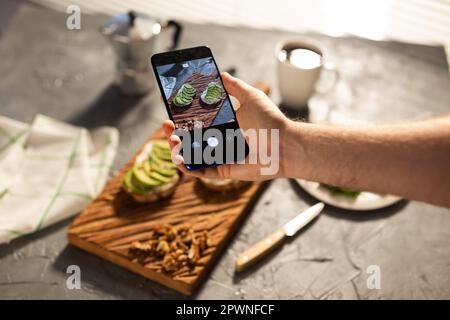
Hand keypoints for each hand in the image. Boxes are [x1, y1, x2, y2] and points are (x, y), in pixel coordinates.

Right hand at [162, 72, 287, 180]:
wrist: (284, 145)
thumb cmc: (270, 122)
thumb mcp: (251, 97)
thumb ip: (235, 86)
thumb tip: (221, 73)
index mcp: (225, 123)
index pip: (198, 118)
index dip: (183, 114)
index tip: (169, 105)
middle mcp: (220, 140)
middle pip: (191, 137)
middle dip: (174, 131)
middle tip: (166, 123)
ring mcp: (220, 156)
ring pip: (192, 154)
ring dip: (177, 148)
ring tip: (171, 138)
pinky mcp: (222, 170)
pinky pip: (200, 171)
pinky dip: (187, 166)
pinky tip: (178, 158)